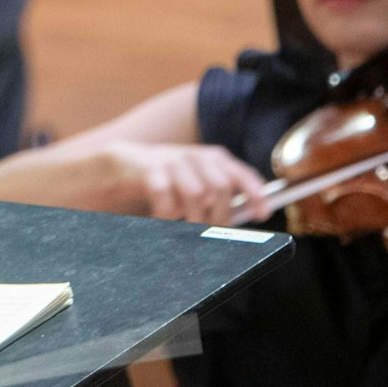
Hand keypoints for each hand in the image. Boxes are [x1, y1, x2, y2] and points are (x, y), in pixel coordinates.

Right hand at [102, 142, 267, 223]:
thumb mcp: (197, 179)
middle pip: (221, 187)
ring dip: (193, 217)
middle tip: (209, 230)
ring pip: (196, 195)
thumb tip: (244, 217)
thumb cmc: (168, 179)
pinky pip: (166, 199)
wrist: (125, 164)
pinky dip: (166, 215)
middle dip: (218, 215)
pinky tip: (161, 218)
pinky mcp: (150, 170)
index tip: (262, 215)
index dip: (255, 194)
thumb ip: (220, 194)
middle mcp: (195, 156)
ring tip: (185, 226)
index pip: (241, 174)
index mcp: (213, 158)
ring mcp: (172, 160)